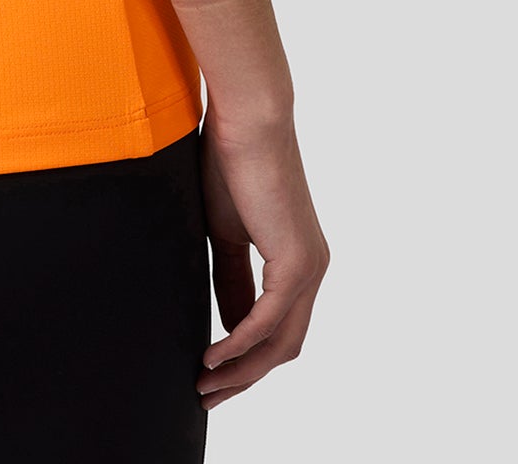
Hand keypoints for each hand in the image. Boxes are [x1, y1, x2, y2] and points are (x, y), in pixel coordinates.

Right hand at [197, 107, 329, 409]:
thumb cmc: (232, 162)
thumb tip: (228, 324)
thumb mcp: (225, 232)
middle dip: (245, 379)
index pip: (276, 329)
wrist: (247, 121)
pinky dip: (240, 344)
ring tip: (204, 385)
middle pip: (284, 347)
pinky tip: (214, 357)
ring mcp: (309, 268)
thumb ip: (232, 278)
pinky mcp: (296, 263)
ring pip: (280, 343)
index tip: (209, 376)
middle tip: (207, 397)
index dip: (244, 359)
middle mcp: (313, 270)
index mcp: (298, 262)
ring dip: (242, 371)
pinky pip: (268, 320)